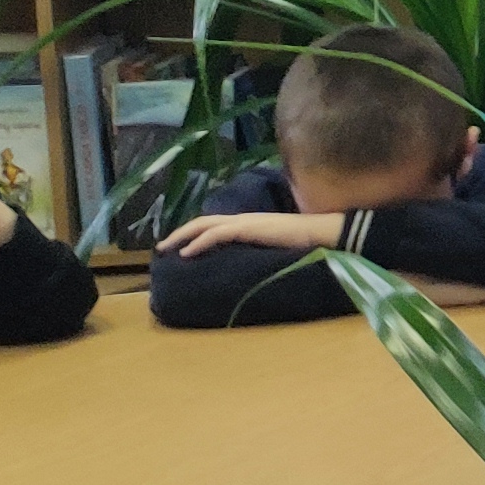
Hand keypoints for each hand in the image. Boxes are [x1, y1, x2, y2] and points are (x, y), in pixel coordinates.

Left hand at [156, 211, 343, 257]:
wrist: (322, 233)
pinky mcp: (249, 228)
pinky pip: (217, 234)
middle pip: (203, 221)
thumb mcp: (274, 248)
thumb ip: (257, 251)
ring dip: (182, 236)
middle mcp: (243, 219)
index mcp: (249, 223)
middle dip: (180, 233)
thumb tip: (246, 266)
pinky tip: (186, 253)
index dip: (194, 233)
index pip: (215, 224)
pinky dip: (199, 242)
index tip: (179, 246)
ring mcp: (245, 222)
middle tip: (162, 247)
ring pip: (204, 224)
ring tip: (167, 249)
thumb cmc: (305, 242)